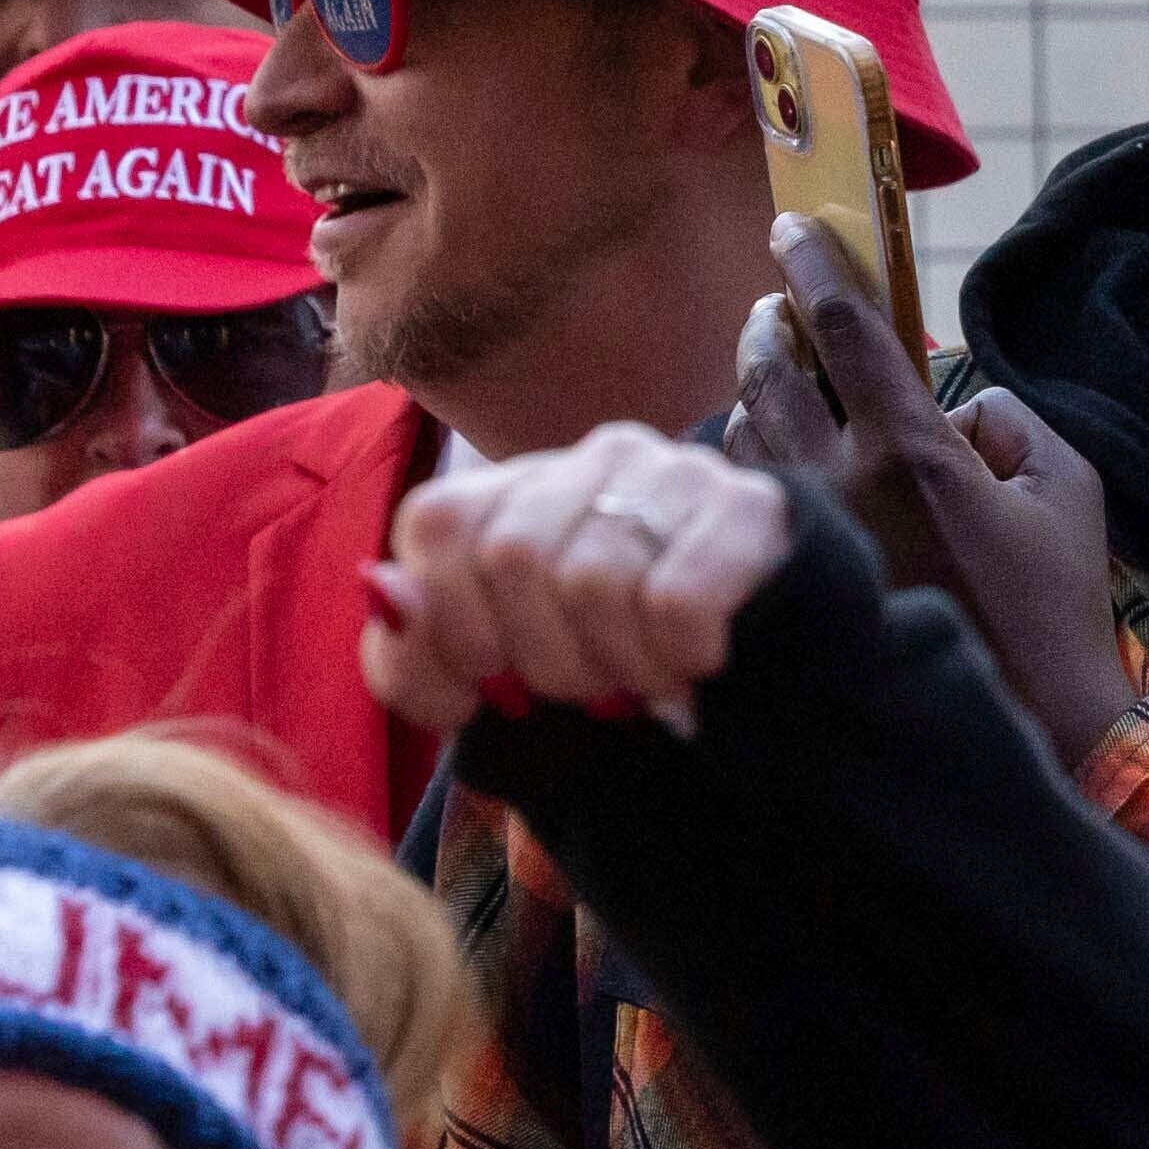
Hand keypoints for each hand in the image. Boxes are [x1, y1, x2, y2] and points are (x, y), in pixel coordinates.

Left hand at [365, 427, 798, 746]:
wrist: (764, 682)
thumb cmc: (606, 676)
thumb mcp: (492, 685)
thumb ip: (411, 653)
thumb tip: (385, 589)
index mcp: (511, 488)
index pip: (437, 522)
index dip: (450, 624)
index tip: (491, 685)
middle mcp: (590, 459)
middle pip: (516, 557)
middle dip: (545, 659)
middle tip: (589, 689)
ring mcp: (674, 471)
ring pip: (596, 578)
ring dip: (618, 666)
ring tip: (646, 679)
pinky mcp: (749, 508)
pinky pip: (678, 597)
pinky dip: (676, 658)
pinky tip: (696, 664)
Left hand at [728, 224, 1137, 764]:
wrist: (1026, 719)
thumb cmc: (1055, 605)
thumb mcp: (1068, 488)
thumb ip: (1011, 420)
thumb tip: (953, 403)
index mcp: (915, 452)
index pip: (848, 327)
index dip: (818, 263)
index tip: (796, 227)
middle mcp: (841, 484)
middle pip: (772, 368)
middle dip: (770, 321)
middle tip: (777, 305)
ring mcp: (803, 535)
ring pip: (741, 430)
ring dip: (754, 385)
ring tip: (772, 368)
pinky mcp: (787, 576)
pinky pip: (740, 495)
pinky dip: (744, 458)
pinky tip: (763, 453)